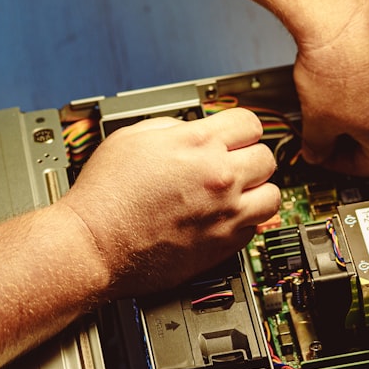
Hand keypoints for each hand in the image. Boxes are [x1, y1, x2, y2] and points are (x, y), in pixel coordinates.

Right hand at [58, 107, 279, 299]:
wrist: (94, 244)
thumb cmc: (105, 195)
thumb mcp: (133, 136)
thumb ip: (174, 127)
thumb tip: (192, 131)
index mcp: (199, 144)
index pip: (250, 123)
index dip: (240, 128)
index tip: (235, 136)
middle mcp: (220, 177)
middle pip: (266, 158)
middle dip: (249, 157)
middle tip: (233, 163)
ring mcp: (226, 213)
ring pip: (273, 196)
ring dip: (257, 191)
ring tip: (237, 193)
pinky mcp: (223, 245)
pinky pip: (255, 228)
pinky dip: (243, 221)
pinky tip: (221, 217)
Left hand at [294, 0, 368, 175]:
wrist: (339, 13)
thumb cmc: (335, 62)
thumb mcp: (314, 119)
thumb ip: (317, 145)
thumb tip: (316, 149)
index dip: (340, 164)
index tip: (326, 155)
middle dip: (354, 134)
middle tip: (329, 127)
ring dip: (365, 103)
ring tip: (334, 91)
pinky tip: (348, 65)